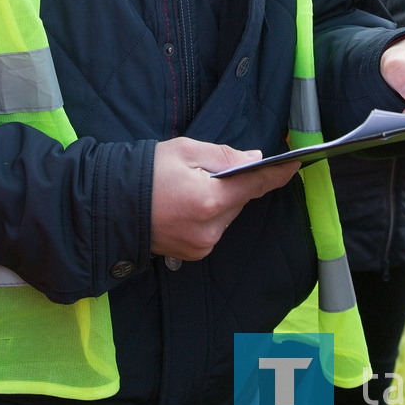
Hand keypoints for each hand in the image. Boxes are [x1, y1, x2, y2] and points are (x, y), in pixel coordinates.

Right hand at [150, 137, 298, 260]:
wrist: (109, 207)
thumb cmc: (144, 173)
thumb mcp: (184, 150)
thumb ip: (224, 156)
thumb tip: (254, 159)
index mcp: (210, 200)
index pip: (255, 185)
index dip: (277, 173)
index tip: (296, 163)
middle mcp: (211, 229)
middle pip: (240, 200)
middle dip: (234, 184)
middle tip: (208, 169)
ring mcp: (202, 245)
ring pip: (227, 215)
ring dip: (220, 200)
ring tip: (191, 186)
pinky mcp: (194, 254)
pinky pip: (214, 228)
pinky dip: (209, 214)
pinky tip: (187, 203)